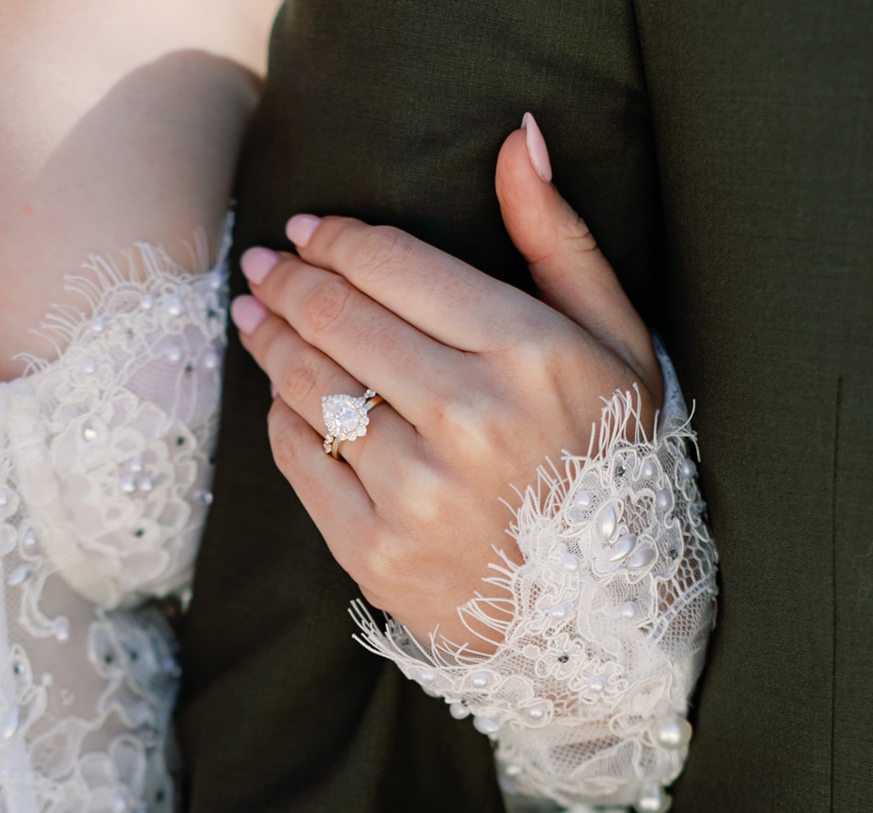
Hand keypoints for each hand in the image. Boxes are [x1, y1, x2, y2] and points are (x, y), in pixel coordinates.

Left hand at [231, 114, 661, 651]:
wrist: (602, 614)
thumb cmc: (611, 464)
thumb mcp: (616, 344)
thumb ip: (559, 239)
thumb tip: (518, 137)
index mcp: (527, 354)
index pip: (394, 265)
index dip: (335, 238)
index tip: (306, 230)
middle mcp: (468, 419)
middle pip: (338, 319)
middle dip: (289, 282)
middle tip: (265, 268)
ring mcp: (417, 491)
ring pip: (310, 388)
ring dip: (271, 342)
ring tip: (256, 318)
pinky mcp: (377, 551)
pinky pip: (301, 461)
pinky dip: (284, 421)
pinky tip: (285, 399)